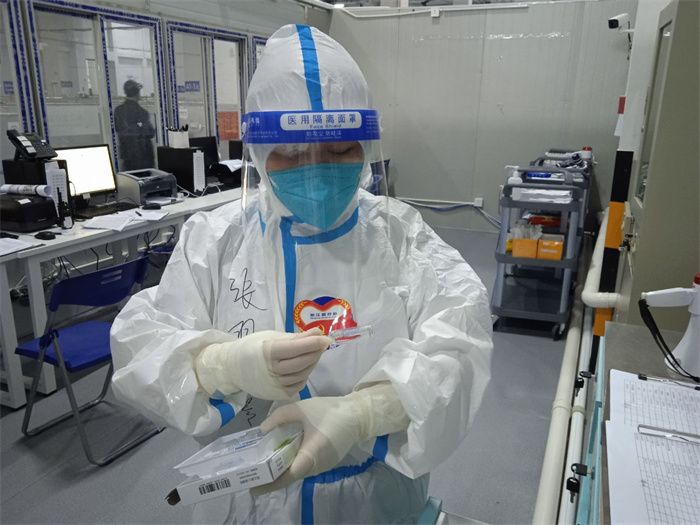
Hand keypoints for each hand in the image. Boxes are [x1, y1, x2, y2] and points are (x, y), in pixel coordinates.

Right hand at [194, 328, 330, 399]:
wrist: (232, 368)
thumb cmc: (253, 347)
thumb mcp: (271, 337)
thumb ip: (296, 337)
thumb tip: (319, 333)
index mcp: (268, 351)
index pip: (295, 348)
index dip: (313, 343)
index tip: (326, 338)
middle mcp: (271, 370)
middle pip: (301, 362)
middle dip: (316, 352)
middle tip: (323, 344)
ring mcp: (274, 385)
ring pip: (302, 374)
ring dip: (312, 363)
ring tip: (314, 354)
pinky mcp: (277, 395)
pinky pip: (297, 385)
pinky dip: (304, 376)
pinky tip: (304, 367)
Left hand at [250, 395, 363, 495]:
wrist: (358, 414)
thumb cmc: (329, 411)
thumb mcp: (301, 409)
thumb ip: (280, 417)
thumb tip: (263, 429)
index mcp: (312, 453)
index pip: (289, 475)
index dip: (271, 482)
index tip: (255, 487)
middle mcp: (318, 465)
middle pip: (292, 476)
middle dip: (273, 478)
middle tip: (255, 475)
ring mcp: (324, 466)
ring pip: (300, 472)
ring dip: (284, 470)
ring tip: (266, 465)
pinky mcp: (328, 462)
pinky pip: (307, 467)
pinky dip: (295, 464)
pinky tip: (285, 456)